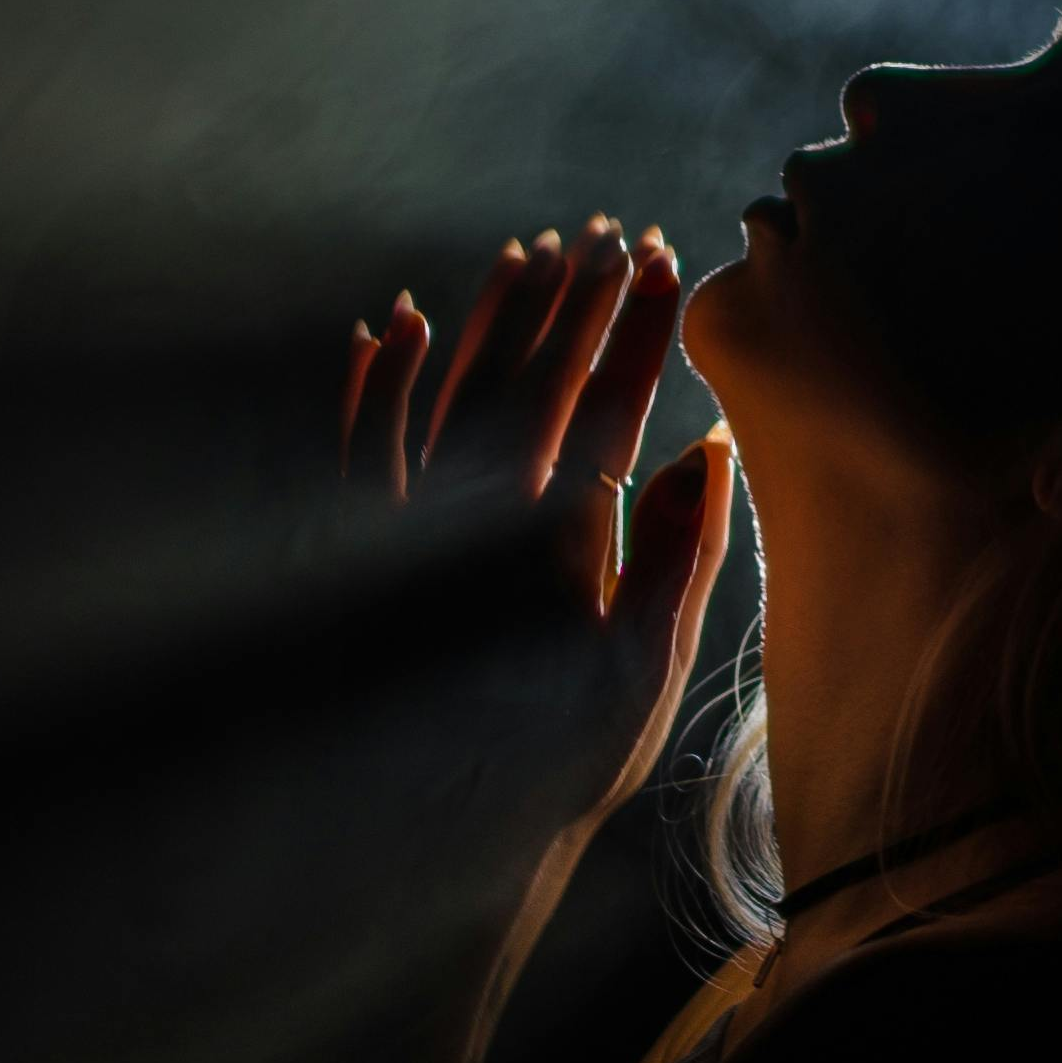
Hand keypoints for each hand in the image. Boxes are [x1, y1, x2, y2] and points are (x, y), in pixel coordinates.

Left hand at [330, 215, 733, 872]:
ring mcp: (413, 520)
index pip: (614, 403)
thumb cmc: (557, 761)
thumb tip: (709, 448)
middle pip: (538, 375)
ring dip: (495, 315)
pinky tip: (388, 322)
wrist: (430, 831)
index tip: (668, 265)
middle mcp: (484, 512)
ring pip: (454, 387)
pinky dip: (376, 376)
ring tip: (531, 249)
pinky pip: (360, 436)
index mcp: (566, 537)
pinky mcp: (352, 542)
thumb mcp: (643, 672)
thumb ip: (679, 556)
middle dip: (581, 298)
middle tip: (615, 231)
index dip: (642, 329)